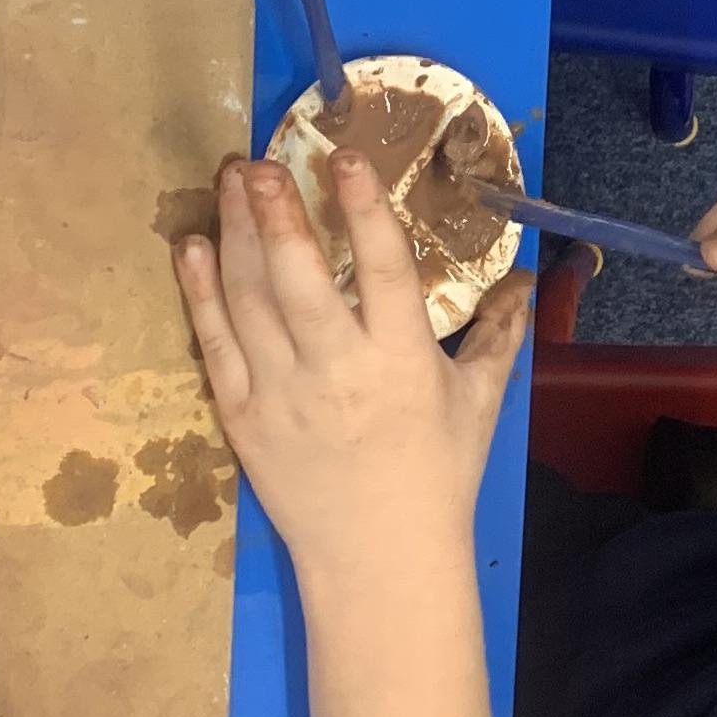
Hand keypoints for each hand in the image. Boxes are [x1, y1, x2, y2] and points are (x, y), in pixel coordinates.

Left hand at [175, 154, 530, 576]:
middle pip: (298, 279)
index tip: (344, 158)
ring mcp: (282, 394)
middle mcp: (337, 371)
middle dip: (275, 213)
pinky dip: (201, 292)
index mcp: (401, 361)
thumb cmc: (435, 477)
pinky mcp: (243, 417)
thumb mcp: (478, 403)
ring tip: (229, 181)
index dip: (363, 209)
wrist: (377, 559)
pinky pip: (214, 344)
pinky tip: (192, 248)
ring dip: (234, 234)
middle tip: (259, 162)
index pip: (381, 269)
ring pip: (249, 300)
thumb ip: (498, 335)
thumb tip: (524, 279)